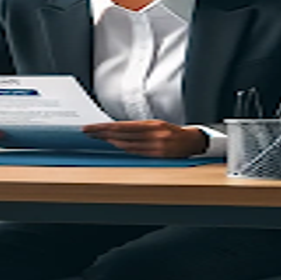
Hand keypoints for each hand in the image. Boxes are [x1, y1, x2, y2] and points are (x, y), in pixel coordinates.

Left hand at [81, 120, 208, 158]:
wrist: (192, 141)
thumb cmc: (171, 132)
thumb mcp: (157, 125)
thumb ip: (139, 128)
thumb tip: (117, 130)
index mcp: (153, 124)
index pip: (124, 125)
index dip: (106, 126)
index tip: (93, 126)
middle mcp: (154, 134)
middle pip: (123, 134)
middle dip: (103, 133)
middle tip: (88, 131)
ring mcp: (156, 145)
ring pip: (128, 144)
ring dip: (111, 142)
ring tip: (97, 138)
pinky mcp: (159, 156)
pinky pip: (137, 152)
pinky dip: (125, 149)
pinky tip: (115, 146)